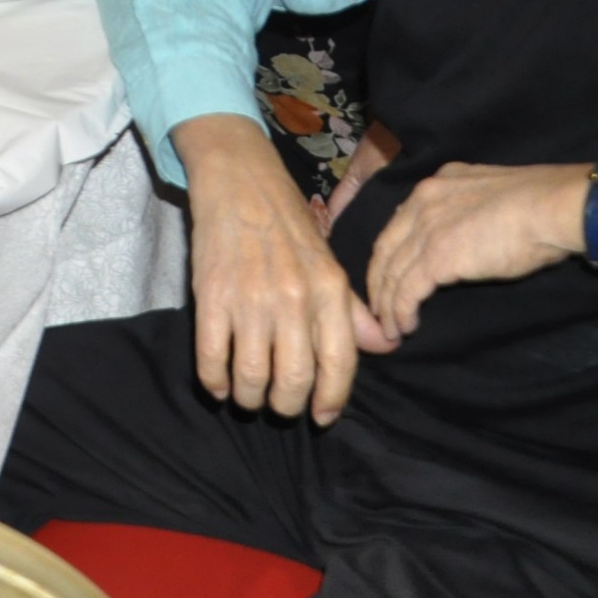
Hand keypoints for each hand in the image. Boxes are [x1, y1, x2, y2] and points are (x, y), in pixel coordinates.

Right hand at [176, 113, 395, 424]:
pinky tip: (219, 384)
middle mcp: (294, 297)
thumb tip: (386, 346)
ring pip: (252, 375)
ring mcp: (250, 297)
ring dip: (250, 398)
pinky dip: (214, 380)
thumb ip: (353, 311)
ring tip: (249, 397)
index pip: (339, 362)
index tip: (322, 417)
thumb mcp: (329, 263)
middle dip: (286, 406)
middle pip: (293, 379)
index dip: (332, 400)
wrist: (239, 180)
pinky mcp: (211, 294)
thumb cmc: (288, 224)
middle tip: (279, 406)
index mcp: (329, 289)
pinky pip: (212, 356)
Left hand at [362, 161, 590, 338]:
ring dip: (388, 304)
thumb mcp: (491, 198)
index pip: (400, 223)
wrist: (553, 206)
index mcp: (436, 185)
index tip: (390, 275)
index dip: (391, 253)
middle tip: (380, 307)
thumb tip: (469, 234)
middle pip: (386, 248)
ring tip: (391, 327)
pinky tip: (405, 327)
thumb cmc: (541, 204)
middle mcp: (422, 203)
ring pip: (392, 272)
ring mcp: (426, 230)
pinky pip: (407, 291)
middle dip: (379, 281)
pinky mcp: (435, 258)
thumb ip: (469, 212)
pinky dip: (401, 311)